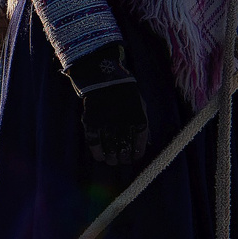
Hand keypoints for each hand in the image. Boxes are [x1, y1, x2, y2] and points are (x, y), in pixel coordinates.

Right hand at [64, 45, 149, 164]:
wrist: (104, 77)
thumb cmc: (126, 92)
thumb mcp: (141, 105)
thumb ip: (143, 124)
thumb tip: (146, 144)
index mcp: (138, 118)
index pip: (139, 143)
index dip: (136, 153)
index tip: (133, 158)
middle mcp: (123, 123)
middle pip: (124, 148)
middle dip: (123, 158)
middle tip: (121, 161)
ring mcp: (106, 123)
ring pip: (109, 148)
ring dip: (111, 158)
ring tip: (111, 161)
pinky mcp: (91, 122)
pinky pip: (94, 142)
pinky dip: (97, 152)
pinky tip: (99, 157)